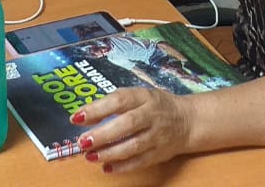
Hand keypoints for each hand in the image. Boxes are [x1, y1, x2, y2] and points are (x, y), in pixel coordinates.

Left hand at [73, 87, 195, 172]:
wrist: (188, 121)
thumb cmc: (155, 106)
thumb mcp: (137, 97)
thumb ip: (111, 104)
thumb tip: (83, 117)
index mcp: (144, 97)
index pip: (120, 100)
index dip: (97, 109)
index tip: (77, 118)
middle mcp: (152, 115)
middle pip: (128, 124)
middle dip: (103, 134)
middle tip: (83, 142)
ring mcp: (158, 135)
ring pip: (133, 146)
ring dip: (110, 152)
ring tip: (91, 156)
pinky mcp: (160, 153)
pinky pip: (141, 162)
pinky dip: (123, 166)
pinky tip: (107, 168)